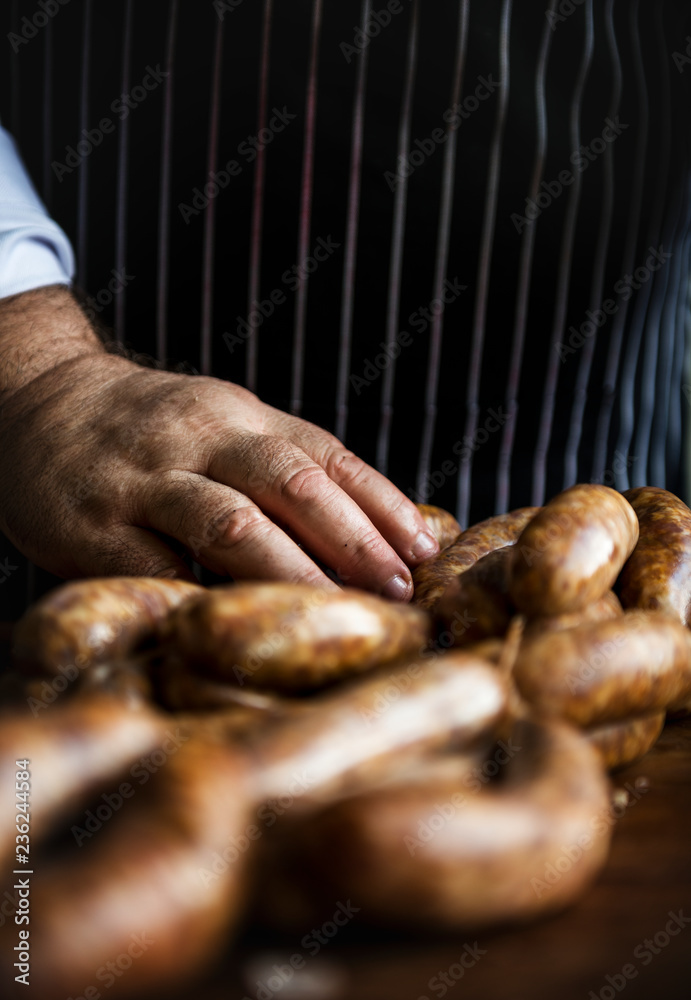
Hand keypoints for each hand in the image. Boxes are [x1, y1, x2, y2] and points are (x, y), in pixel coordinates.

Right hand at [0, 288, 438, 598]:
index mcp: (241, 417)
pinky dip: (202, 600)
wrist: (38, 400)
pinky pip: (155, 568)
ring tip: (337, 614)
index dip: (382, 506)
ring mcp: (145, 479)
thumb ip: (285, 468)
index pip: (327, 457)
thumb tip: (382, 529)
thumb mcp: (221, 426)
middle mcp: (200, 437)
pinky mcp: (93, 524)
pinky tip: (238, 629)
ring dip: (293, 573)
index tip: (427, 554)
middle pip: (291, 482)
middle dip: (354, 540)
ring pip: (231, 522)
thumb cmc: (151, 430)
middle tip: (398, 592)